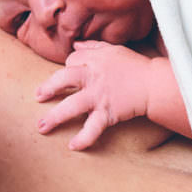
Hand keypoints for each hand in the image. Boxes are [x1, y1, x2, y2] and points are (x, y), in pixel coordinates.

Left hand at [36, 41, 155, 149]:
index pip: (71, 62)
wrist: (153, 84)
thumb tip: (76, 45)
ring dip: (54, 117)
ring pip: (71, 106)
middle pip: (63, 79)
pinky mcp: (108, 112)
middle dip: (48, 88)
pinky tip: (73, 146)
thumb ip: (93, 47)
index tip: (69, 78)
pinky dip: (84, 138)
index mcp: (93, 60)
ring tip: (41, 128)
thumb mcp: (114, 50)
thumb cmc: (134, 66)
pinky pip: (93, 127)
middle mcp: (93, 77)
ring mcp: (99, 96)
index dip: (69, 68)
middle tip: (38, 97)